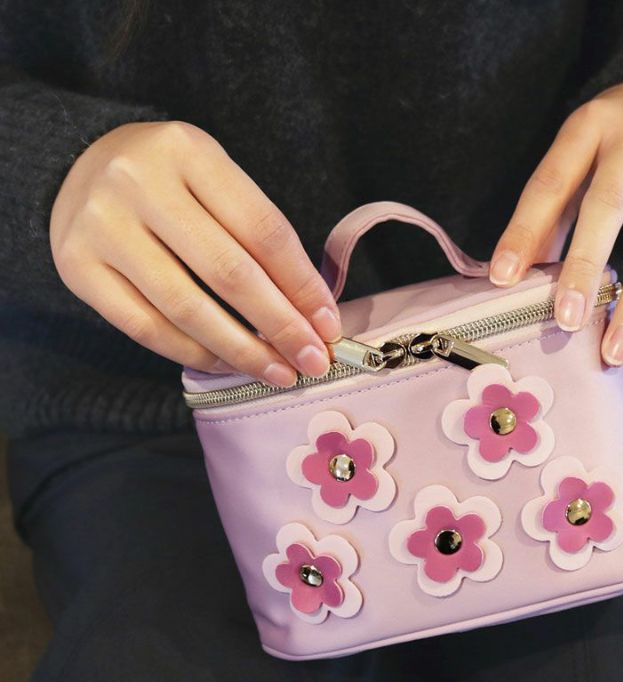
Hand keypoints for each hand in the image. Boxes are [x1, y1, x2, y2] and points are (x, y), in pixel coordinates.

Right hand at [49, 120, 341, 385]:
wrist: (78, 166)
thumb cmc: (169, 181)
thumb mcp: (216, 180)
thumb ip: (258, 235)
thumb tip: (310, 313)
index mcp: (189, 151)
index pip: (264, 230)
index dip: (303, 285)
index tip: (329, 325)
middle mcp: (139, 184)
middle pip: (229, 273)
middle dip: (281, 327)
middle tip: (313, 362)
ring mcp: (102, 227)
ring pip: (187, 309)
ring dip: (242, 350)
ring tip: (277, 372)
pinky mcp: (77, 268)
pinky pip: (146, 328)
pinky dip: (194, 354)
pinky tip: (228, 364)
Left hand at [489, 80, 622, 366]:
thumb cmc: (609, 142)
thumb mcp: (574, 157)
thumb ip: (549, 212)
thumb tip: (514, 278)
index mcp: (589, 127)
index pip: (551, 183)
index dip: (525, 231)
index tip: (501, 278)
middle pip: (608, 208)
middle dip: (585, 268)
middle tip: (566, 321)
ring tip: (612, 354)